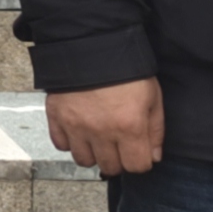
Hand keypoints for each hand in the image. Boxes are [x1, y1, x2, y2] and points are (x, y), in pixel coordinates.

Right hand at [46, 78, 166, 176]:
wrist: (91, 44)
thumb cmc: (125, 69)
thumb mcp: (152, 96)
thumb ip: (155, 129)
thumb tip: (153, 156)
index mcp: (129, 126)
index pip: (136, 166)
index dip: (140, 161)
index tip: (138, 152)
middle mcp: (101, 131)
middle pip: (109, 167)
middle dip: (117, 159)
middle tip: (118, 145)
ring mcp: (76, 126)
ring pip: (84, 160)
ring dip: (93, 153)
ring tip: (97, 139)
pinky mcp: (57, 117)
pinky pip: (61, 144)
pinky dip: (70, 141)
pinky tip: (79, 130)